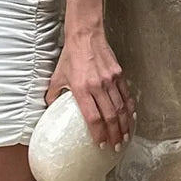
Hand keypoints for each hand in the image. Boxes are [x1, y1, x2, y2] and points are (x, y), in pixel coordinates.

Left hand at [45, 26, 136, 150]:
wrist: (85, 35)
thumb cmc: (71, 55)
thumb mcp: (58, 75)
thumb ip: (53, 93)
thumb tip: (50, 107)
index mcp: (81, 88)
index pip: (92, 118)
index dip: (98, 133)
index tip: (100, 144)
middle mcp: (97, 86)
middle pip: (110, 117)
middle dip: (114, 134)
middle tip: (115, 145)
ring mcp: (110, 80)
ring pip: (121, 108)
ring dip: (124, 125)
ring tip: (124, 137)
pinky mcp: (118, 74)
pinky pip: (126, 95)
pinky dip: (129, 108)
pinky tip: (130, 117)